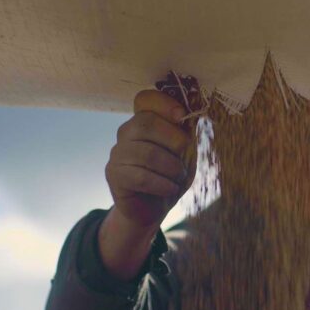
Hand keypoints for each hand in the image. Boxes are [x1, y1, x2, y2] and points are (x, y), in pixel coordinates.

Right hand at [105, 89, 196, 229]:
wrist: (151, 209)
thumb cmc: (169, 177)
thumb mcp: (184, 154)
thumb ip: (186, 133)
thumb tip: (195, 111)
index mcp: (142, 121)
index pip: (145, 100)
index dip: (164, 103)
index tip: (183, 116)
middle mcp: (125, 133)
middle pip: (145, 123)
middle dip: (173, 139)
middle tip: (185, 157)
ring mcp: (117, 153)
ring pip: (147, 153)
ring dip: (171, 168)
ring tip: (178, 178)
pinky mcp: (114, 175)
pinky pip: (141, 177)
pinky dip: (162, 184)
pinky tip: (170, 189)